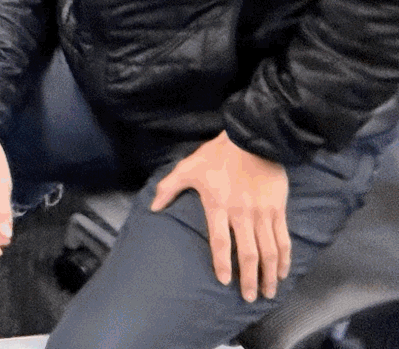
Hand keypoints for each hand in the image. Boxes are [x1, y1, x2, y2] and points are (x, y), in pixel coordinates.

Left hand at [150, 130, 290, 302]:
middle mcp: (242, 214)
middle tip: (249, 298)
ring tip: (268, 292)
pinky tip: (282, 272)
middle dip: (249, 279)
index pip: (220, 241)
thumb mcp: (188, 167)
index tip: (224, 281)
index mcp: (218, 205)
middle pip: (248, 253)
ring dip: (269, 274)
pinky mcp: (278, 210)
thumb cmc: (217, 155)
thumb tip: (153, 207)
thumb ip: (169, 188)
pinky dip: (284, 258)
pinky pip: (283, 240)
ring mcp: (262, 213)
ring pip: (269, 251)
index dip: (222, 263)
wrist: (251, 139)